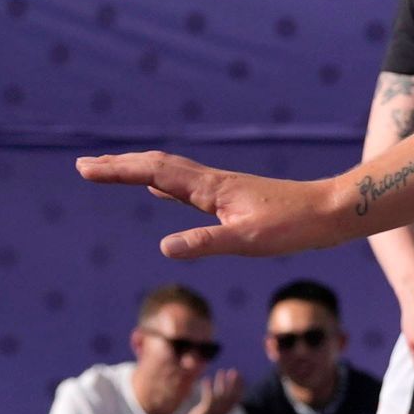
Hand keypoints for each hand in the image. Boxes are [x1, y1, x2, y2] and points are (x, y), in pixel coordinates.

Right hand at [75, 149, 340, 258]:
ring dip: (136, 170)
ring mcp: (220, 188)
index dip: (118, 170)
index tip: (85, 168)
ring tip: (111, 171)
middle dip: (118, 166)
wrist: (329, 212)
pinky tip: (157, 190)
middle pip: (155, 166)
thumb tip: (163, 247)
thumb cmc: (293, 227)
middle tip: (84, 166)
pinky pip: (183, 185)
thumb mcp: (248, 242)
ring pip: (168, 172)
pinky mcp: (229, 197)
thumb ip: (205, 243)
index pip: (153, 173)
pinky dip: (161, 183)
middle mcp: (211, 182)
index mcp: (210, 189)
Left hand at [191, 364, 245, 413]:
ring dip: (221, 381)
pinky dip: (208, 388)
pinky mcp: (206, 409)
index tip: (241, 375)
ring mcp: (215, 409)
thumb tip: (230, 388)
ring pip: (220, 393)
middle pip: (231, 393)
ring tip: (221, 371)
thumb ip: (226, 399)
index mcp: (229, 408)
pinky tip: (206, 378)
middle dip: (233, 382)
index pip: (237, 395)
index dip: (240, 385)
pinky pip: (208, 396)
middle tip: (234, 370)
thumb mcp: (220, 407)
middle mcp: (224, 409)